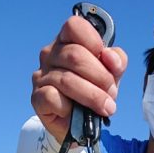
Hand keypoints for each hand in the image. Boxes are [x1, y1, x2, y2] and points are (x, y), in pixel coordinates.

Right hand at [31, 15, 126, 141]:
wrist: (79, 126)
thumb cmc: (92, 93)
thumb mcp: (111, 75)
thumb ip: (116, 62)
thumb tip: (111, 58)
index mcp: (67, 41)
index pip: (74, 26)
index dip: (94, 41)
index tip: (107, 62)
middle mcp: (50, 54)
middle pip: (75, 55)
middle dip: (100, 77)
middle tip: (112, 93)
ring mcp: (41, 75)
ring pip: (67, 79)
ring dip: (92, 95)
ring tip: (106, 107)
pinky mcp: (37, 98)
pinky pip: (52, 96)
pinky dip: (69, 106)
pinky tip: (75, 112)